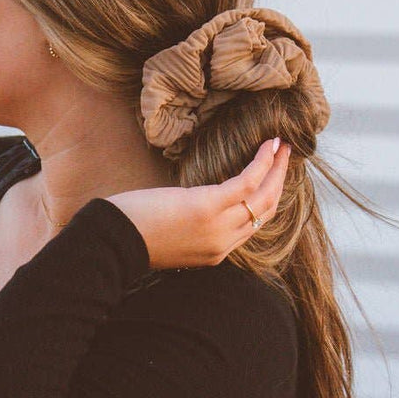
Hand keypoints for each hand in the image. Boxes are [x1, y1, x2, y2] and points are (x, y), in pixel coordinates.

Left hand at [106, 137, 290, 269]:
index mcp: (214, 253)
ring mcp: (218, 228)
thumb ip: (192, 226)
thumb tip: (195, 206)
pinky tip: (270, 145)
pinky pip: (247, 183)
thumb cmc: (131, 232)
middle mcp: (223, 244)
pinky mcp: (208, 207)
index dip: (267, 199)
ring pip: (264, 196)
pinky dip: (262, 162)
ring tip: (283, 145)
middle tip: (286, 156)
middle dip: (279, 181)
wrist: (112, 241)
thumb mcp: (170, 236)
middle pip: (265, 211)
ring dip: (277, 168)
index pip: (253, 226)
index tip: (273, 177)